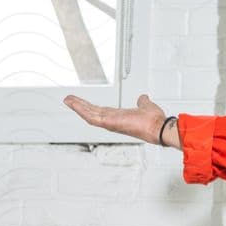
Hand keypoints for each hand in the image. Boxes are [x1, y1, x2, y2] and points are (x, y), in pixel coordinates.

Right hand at [63, 92, 179, 146]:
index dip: (90, 107)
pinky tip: (74, 104)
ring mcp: (110, 123)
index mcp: (119, 117)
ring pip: (89, 114)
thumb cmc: (154, 121)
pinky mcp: (109, 123)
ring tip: (67, 100)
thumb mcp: (146, 106)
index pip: (101, 111)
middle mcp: (112, 121)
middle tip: (68, 99)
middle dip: (79, 106)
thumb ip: (142, 102)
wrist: (159, 127)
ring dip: (77, 107)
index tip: (81, 102)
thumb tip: (143, 98)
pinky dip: (82, 110)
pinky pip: (92, 117)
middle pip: (91, 112)